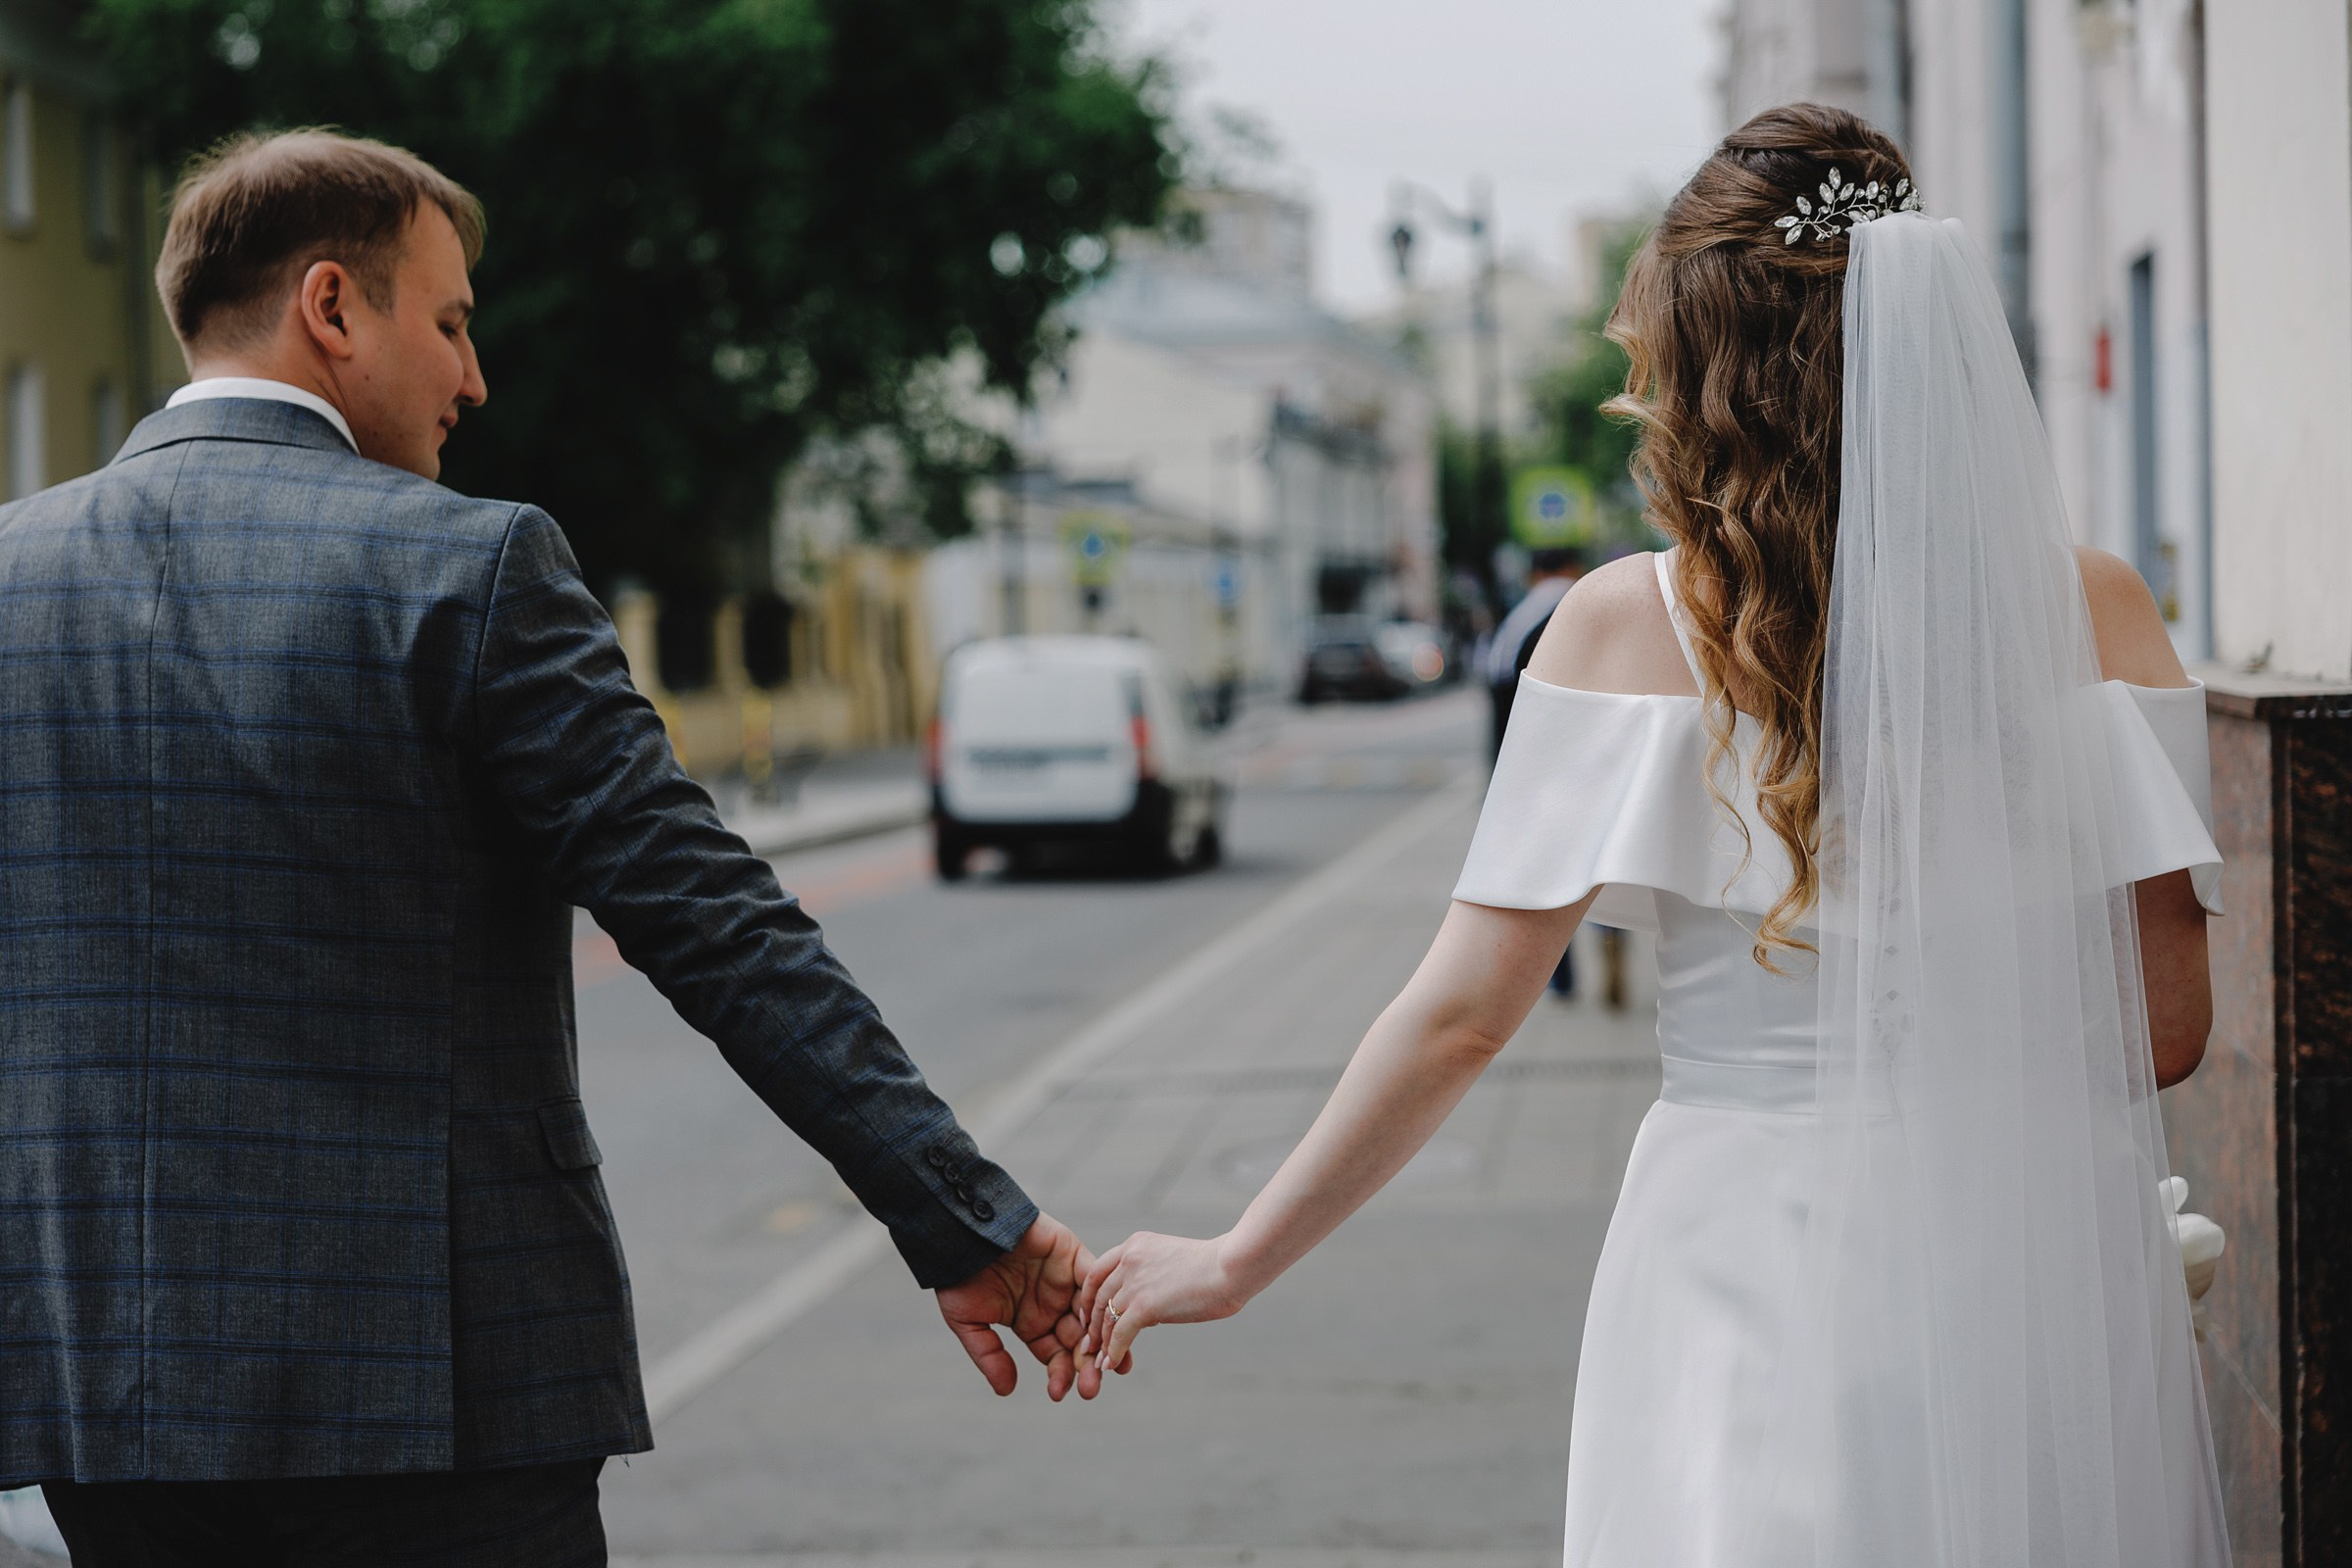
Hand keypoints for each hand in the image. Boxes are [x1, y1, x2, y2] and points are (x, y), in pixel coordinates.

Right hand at [935, 1212, 1092, 1400]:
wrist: (959, 1231)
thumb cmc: (959, 1275)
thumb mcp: (969, 1322)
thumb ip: (990, 1355)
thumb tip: (1007, 1391)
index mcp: (1030, 1322)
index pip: (1054, 1355)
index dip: (1059, 1375)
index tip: (1058, 1394)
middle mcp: (1051, 1304)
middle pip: (1078, 1341)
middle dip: (1086, 1365)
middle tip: (1091, 1387)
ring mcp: (1064, 1280)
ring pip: (1091, 1314)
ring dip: (1100, 1339)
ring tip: (1105, 1363)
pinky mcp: (1071, 1254)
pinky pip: (1091, 1279)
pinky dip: (1096, 1300)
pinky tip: (1095, 1325)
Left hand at [1075, 1230, 1249, 1385]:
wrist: (1231, 1267)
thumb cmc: (1216, 1267)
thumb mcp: (1174, 1261)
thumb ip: (1155, 1277)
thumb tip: (1150, 1309)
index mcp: (1136, 1245)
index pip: (1099, 1270)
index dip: (1090, 1295)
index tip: (1090, 1313)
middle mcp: (1129, 1259)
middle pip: (1097, 1294)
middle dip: (1092, 1321)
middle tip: (1090, 1341)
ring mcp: (1134, 1282)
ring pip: (1106, 1316)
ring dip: (1101, 1341)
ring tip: (1100, 1359)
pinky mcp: (1144, 1305)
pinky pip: (1119, 1333)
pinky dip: (1113, 1351)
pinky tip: (1111, 1364)